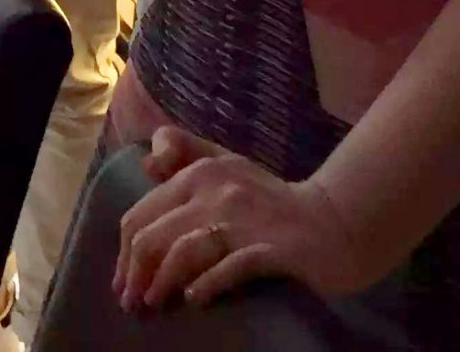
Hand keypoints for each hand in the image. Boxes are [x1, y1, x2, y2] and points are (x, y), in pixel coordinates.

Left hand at [115, 127, 369, 310]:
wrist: (336, 222)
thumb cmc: (273, 200)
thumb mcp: (228, 166)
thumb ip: (186, 155)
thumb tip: (146, 164)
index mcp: (202, 170)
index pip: (143, 212)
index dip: (124, 251)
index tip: (122, 280)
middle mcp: (218, 190)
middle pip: (155, 234)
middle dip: (134, 272)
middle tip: (132, 302)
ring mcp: (245, 219)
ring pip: (183, 251)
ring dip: (161, 283)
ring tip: (154, 304)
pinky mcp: (272, 249)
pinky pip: (228, 267)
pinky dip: (206, 284)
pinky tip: (194, 299)